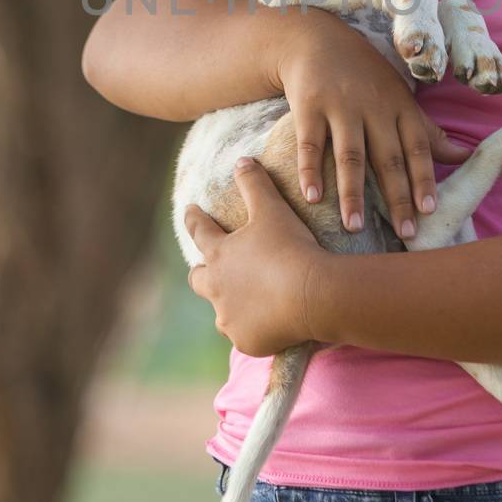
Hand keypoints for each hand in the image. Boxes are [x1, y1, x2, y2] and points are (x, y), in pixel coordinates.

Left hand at [185, 158, 327, 357]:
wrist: (312, 295)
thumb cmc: (290, 248)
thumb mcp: (272, 209)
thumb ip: (254, 183)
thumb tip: (241, 160)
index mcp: (220, 255)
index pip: (200, 231)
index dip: (194, 219)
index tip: (190, 210)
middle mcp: (217, 289)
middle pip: (199, 279)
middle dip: (202, 272)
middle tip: (209, 268)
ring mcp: (230, 318)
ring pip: (221, 312)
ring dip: (228, 304)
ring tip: (244, 301)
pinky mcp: (247, 341)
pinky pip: (245, 335)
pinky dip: (253, 328)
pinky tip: (267, 324)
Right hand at [273, 13, 473, 239]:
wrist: (316, 38)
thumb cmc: (365, 75)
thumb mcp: (399, 97)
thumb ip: (427, 131)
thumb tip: (464, 156)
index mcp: (400, 107)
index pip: (418, 147)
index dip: (425, 178)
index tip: (430, 210)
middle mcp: (374, 107)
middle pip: (388, 158)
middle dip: (397, 198)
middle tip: (404, 233)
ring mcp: (341, 106)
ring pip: (350, 155)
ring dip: (353, 193)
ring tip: (354, 227)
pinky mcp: (309, 105)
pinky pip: (311, 143)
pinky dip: (310, 170)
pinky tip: (313, 197)